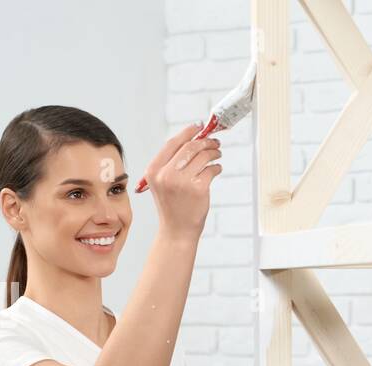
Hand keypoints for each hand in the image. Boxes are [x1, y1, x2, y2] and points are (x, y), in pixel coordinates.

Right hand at [143, 121, 222, 239]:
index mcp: (154, 170)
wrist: (177, 231)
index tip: (199, 127)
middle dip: (205, 141)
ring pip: (203, 156)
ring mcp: (182, 181)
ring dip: (214, 153)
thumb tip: (193, 140)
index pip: (173, 143)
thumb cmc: (172, 206)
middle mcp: (166, 174)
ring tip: (217, 155)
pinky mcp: (198, 189)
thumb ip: (171, 163)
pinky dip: (217, 167)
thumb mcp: (162, 183)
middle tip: (214, 142)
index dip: (188, 132)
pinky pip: (211, 170)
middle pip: (190, 147)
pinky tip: (217, 169)